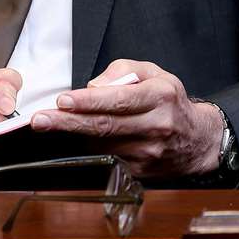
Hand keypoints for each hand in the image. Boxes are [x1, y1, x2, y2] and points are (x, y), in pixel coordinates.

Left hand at [30, 61, 223, 177]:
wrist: (197, 140)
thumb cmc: (171, 102)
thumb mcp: (156, 74)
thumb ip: (124, 70)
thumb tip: (94, 86)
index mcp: (161, 97)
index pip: (120, 100)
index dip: (89, 102)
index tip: (63, 100)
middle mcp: (156, 125)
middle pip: (106, 125)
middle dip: (68, 122)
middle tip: (40, 120)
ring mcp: (148, 151)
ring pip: (102, 143)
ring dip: (73, 135)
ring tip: (49, 125)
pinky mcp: (139, 169)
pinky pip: (106, 157)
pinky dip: (88, 147)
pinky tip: (76, 139)